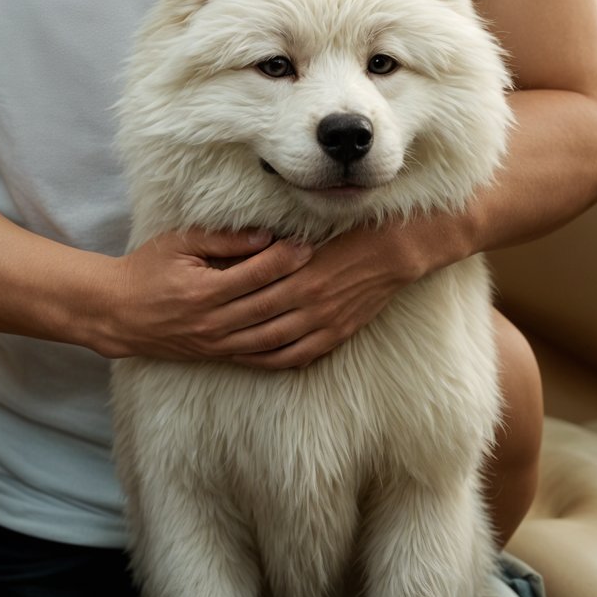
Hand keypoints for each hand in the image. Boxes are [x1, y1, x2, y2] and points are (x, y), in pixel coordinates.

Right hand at [98, 227, 313, 360]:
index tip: (306, 244)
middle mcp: (213, 322)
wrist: (118, 313)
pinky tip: (306, 338)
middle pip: (267, 305)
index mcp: (203, 291)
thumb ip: (221, 240)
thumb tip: (264, 236)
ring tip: (320, 299)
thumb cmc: (146, 270)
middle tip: (324, 268)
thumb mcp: (177, 244)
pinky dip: (284, 350)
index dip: (283, 259)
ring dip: (298, 319)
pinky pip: (258, 358)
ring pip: (269, 336)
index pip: (254, 274)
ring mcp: (216, 344)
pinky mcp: (217, 356)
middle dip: (298, 285)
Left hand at [219, 222, 426, 369]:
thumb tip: (245, 254)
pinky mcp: (337, 333)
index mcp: (300, 273)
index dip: (229, 299)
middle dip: (231, 328)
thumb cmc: (347, 236)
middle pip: (260, 320)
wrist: (390, 252)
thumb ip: (279, 251)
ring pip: (277, 344)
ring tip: (226, 349)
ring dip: (249, 349)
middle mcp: (310, 301)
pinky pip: (302, 355)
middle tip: (206, 331)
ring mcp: (324, 321)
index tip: (207, 301)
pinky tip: (264, 360)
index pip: (255, 291)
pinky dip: (279, 360)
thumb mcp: (310, 237)